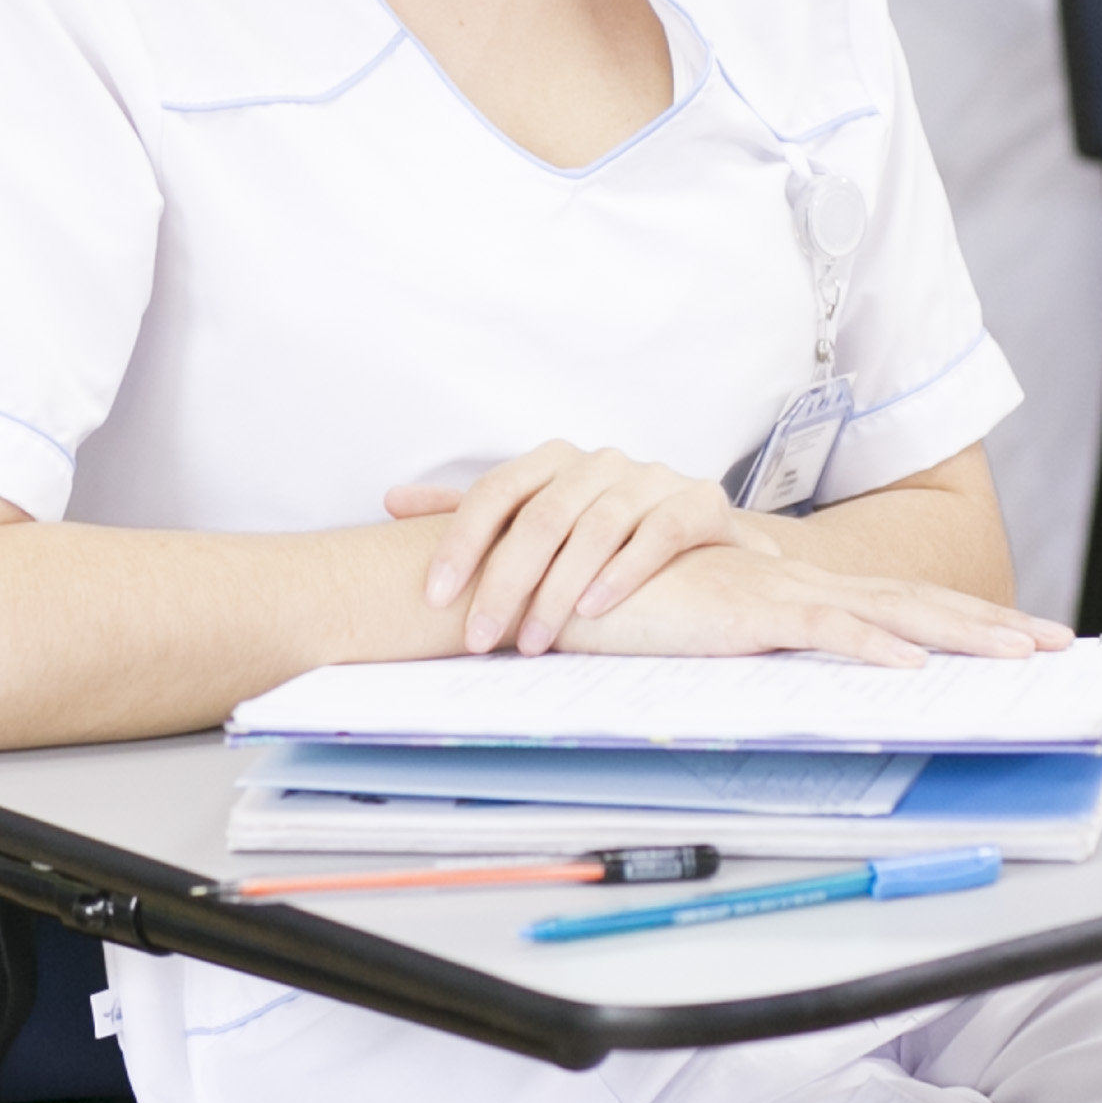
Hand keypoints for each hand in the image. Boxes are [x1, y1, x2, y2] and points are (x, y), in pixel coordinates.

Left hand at [389, 442, 773, 653]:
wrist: (708, 541)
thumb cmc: (609, 534)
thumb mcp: (539, 518)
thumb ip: (474, 512)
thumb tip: (393, 503)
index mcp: (556, 460)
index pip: (497, 490)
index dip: (461, 540)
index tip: (436, 595)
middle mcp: (602, 462)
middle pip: (542, 516)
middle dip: (505, 582)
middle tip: (479, 638)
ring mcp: (653, 478)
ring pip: (596, 527)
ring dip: (559, 590)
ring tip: (534, 642)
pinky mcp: (699, 501)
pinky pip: (659, 534)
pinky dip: (624, 573)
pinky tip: (595, 610)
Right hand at [573, 539, 1064, 668]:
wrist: (568, 573)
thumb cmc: (631, 603)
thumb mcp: (709, 624)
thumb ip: (754, 633)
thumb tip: (790, 655)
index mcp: (802, 590)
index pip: (901, 603)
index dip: (963, 617)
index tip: (1019, 635)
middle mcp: (804, 584)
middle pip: (919, 600)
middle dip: (993, 622)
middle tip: (1060, 642)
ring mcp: (781, 593)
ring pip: (893, 612)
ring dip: (960, 632)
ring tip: (1021, 653)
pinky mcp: (747, 611)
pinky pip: (824, 630)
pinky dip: (872, 646)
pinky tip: (915, 667)